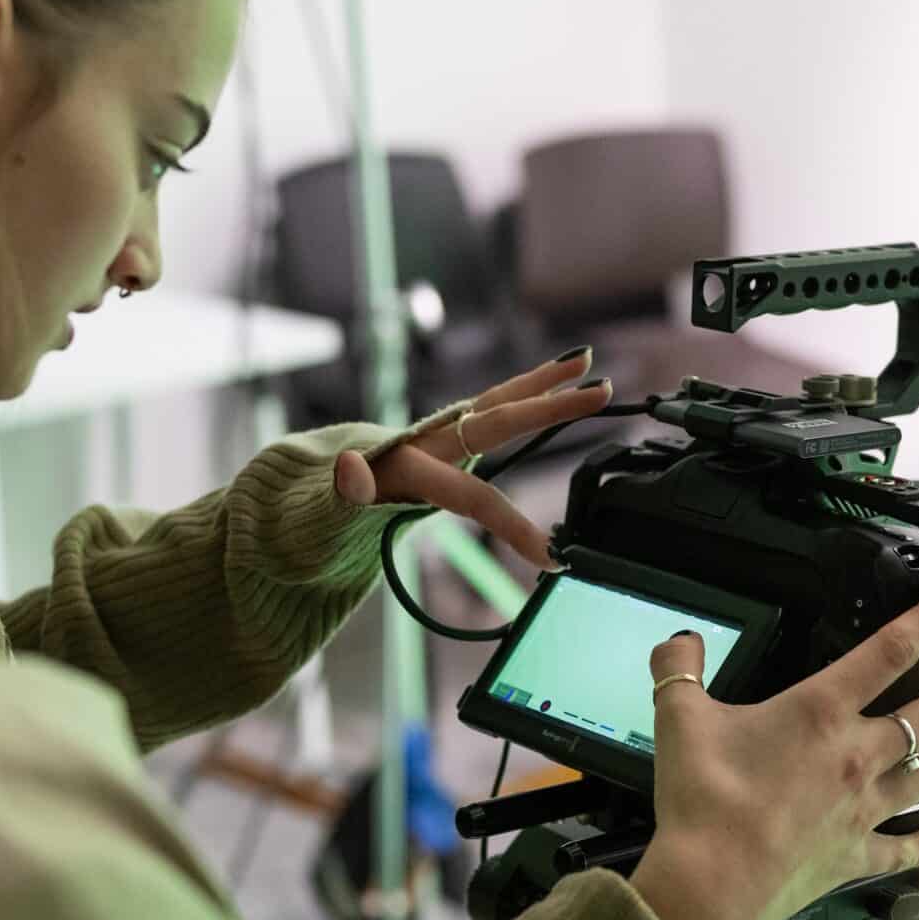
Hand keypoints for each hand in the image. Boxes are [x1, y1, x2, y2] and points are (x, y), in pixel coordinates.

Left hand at [330, 349, 612, 566]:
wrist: (319, 484)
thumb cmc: (329, 507)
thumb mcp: (328, 509)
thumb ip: (344, 491)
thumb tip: (349, 469)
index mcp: (408, 465)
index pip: (470, 494)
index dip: (510, 525)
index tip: (549, 556)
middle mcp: (431, 439)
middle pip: (496, 420)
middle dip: (548, 408)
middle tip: (600, 391)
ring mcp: (443, 432)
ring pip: (499, 402)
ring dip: (544, 383)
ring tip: (587, 363)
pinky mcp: (451, 432)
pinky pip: (495, 408)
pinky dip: (529, 390)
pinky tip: (563, 378)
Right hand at [628, 585, 918, 919]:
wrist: (714, 881)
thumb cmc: (705, 800)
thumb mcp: (680, 719)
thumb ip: (679, 671)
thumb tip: (679, 642)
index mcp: (820, 713)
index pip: (888, 653)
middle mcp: (856, 756)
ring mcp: (863, 809)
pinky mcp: (854, 855)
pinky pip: (904, 845)